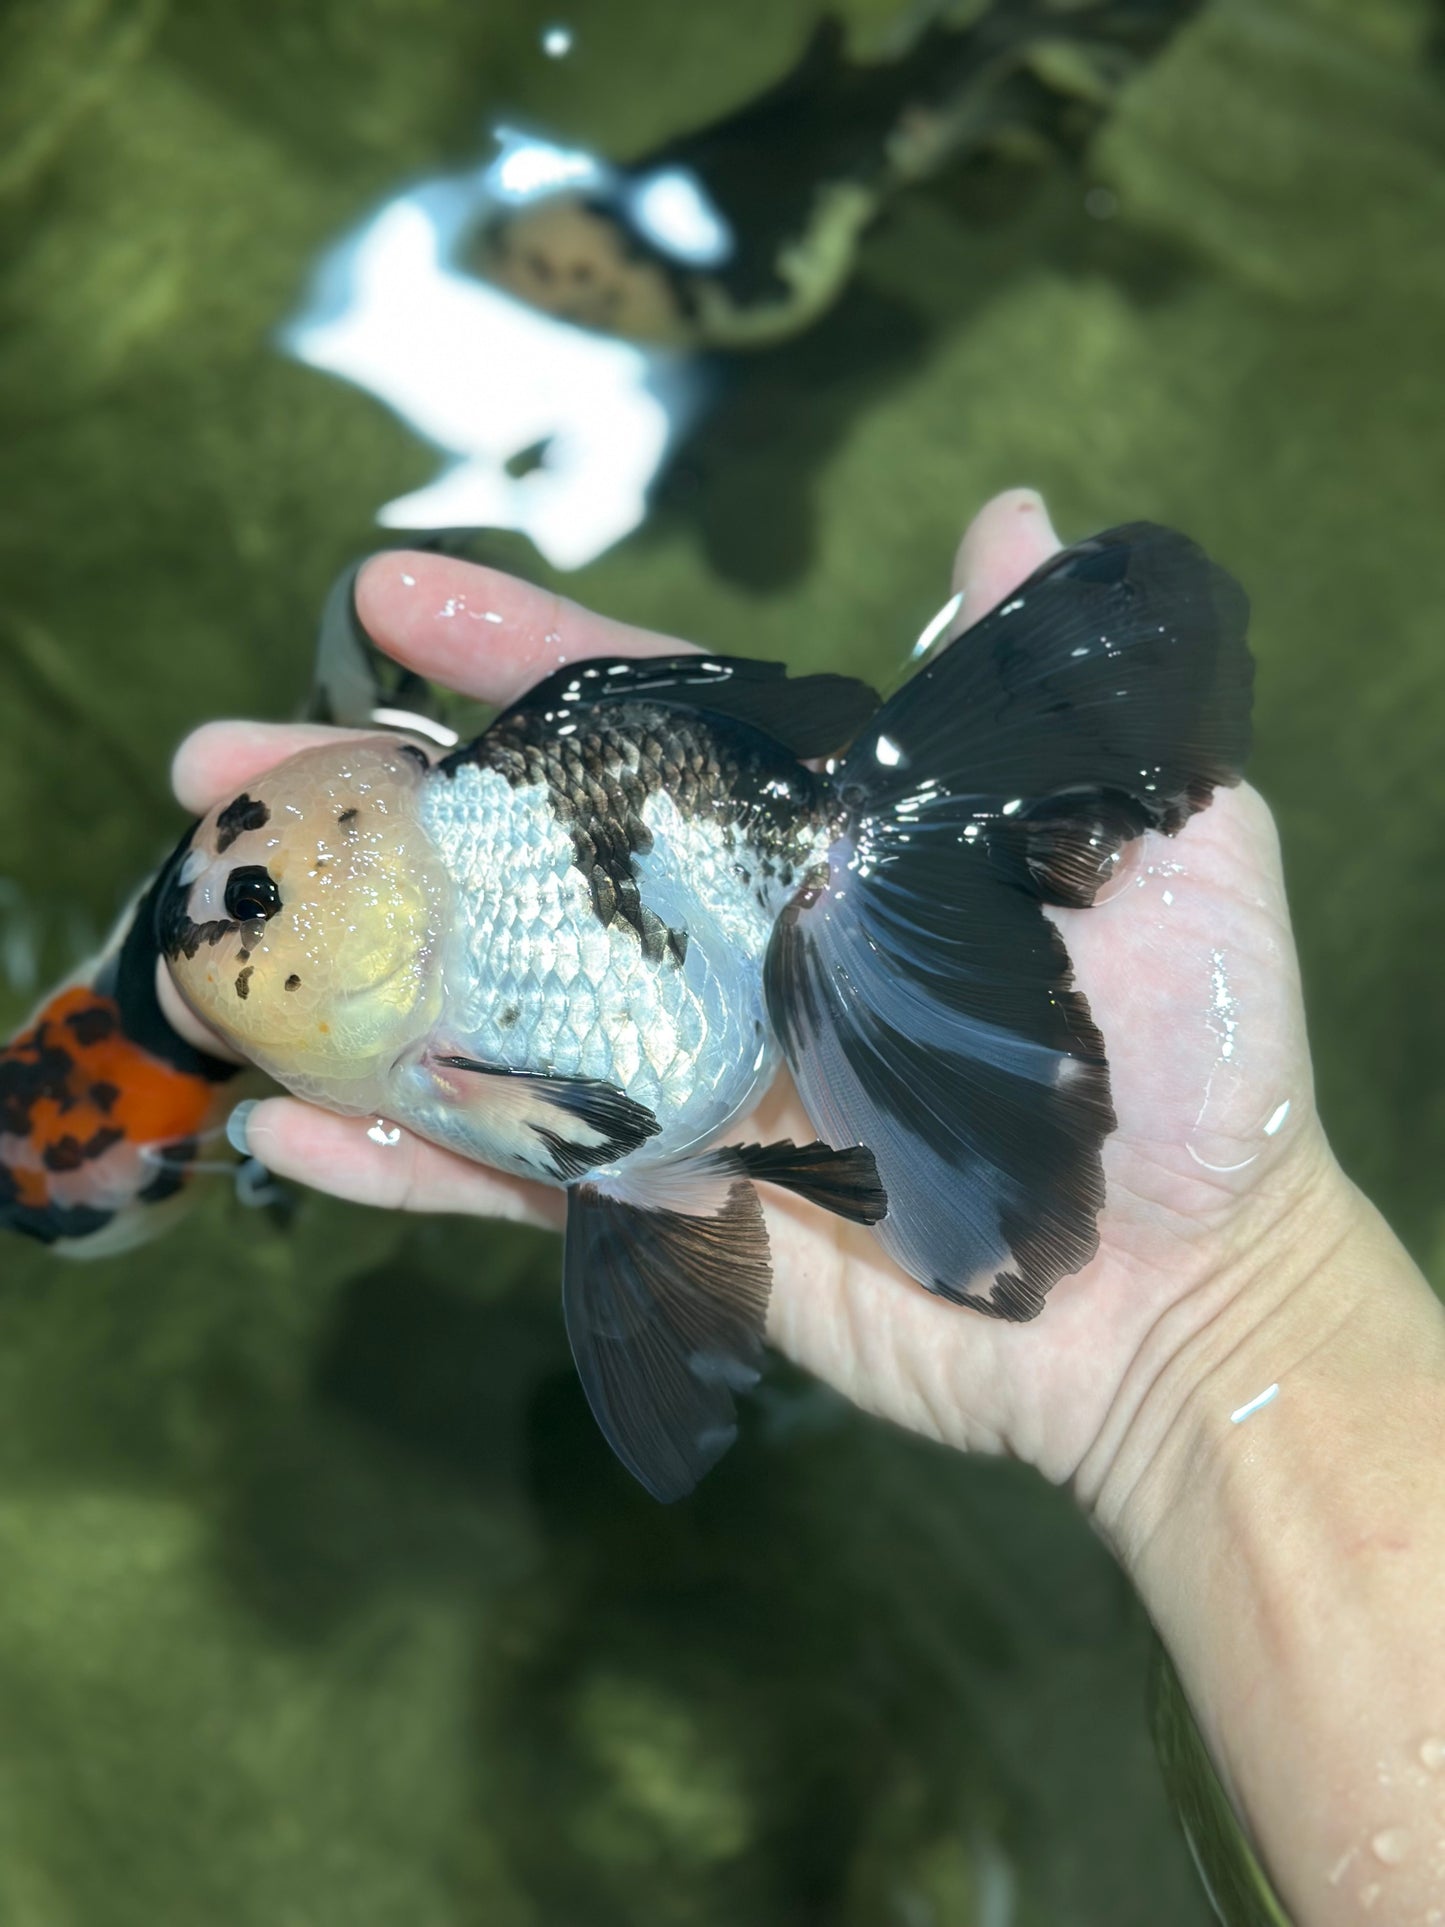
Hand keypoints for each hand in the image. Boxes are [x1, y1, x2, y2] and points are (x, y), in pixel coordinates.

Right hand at [161, 491, 1347, 1503]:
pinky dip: (391, 1160)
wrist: (1191, 1299)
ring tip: (196, 918)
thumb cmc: (1198, 1068)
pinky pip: (505, 1182)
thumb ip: (1052, 701)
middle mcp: (730, 949)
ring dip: (337, 964)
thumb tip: (1019, 512)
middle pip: (516, 856)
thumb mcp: (1161, 845)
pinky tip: (274, 1128)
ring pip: (479, 1008)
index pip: (644, 723)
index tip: (390, 591)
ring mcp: (685, 1081)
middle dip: (366, 799)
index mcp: (818, 847)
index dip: (520, 651)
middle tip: (216, 756)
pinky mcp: (673, 1211)